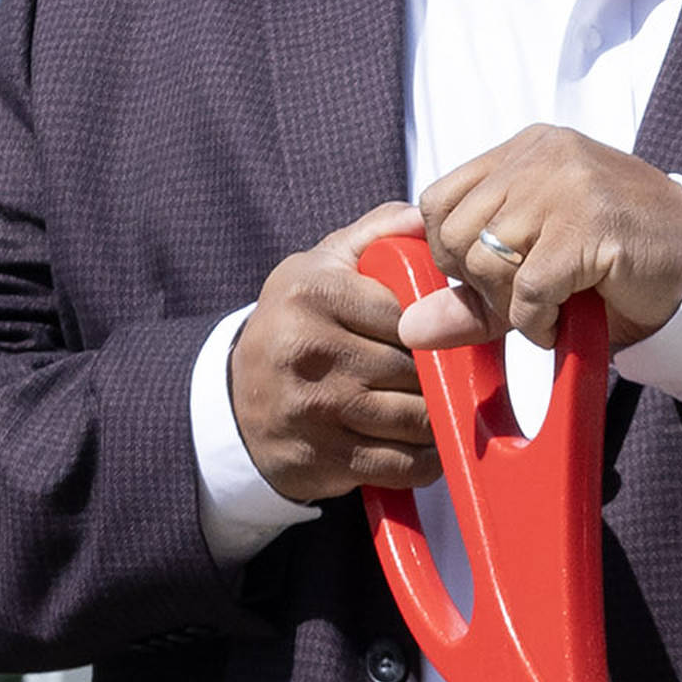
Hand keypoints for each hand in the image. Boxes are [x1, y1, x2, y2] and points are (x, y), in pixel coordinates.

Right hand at [232, 199, 438, 506]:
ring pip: (417, 418)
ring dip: (437, 419)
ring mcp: (315, 409)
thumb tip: (423, 216)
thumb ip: (375, 234)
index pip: (410, 311)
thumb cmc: (295, 326)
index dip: (433, 326)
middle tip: (446, 374)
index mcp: (312, 292)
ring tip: (438, 407)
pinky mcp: (322, 459)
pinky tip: (423, 444)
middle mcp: (309, 349)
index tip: (438, 333)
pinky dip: (426, 460)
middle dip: (439, 374)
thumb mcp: (321, 266)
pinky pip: (403, 465)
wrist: (236, 402)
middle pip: (416, 366)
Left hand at [403, 125, 681, 351]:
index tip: (486, 279)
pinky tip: (562, 321)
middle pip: (456, 233)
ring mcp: (568, 183)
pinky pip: (530, 287)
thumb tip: (410, 328)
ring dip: (511, 306)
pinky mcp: (591, 222)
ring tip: (545, 311)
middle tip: (519, 302)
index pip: (439, 200)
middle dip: (478, 285)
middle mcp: (541, 156)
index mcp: (523, 151)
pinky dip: (537, 321)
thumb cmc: (614, 262)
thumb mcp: (533, 271)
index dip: (449, 253)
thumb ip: (470, 293)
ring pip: (488, 259)